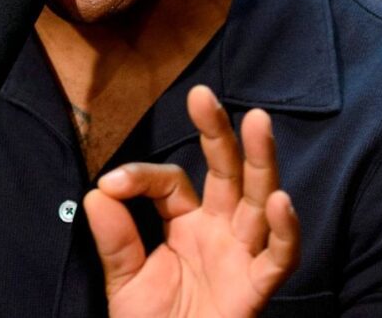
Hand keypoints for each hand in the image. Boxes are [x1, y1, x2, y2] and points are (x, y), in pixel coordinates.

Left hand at [83, 85, 299, 317]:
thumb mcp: (124, 281)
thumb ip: (114, 240)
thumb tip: (97, 192)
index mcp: (186, 223)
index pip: (171, 181)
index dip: (142, 177)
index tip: (112, 185)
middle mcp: (220, 230)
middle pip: (226, 172)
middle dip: (218, 133)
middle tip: (203, 95)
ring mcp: (242, 255)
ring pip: (258, 200)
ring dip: (260, 161)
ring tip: (257, 122)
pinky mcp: (257, 286)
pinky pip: (278, 256)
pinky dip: (284, 230)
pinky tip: (280, 200)